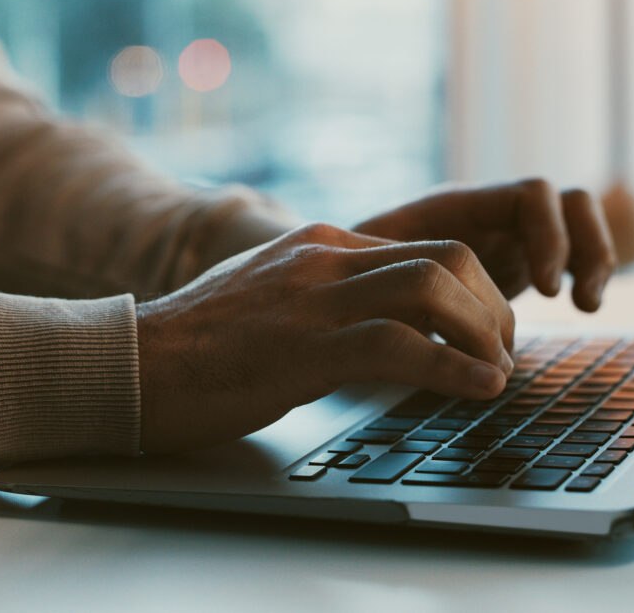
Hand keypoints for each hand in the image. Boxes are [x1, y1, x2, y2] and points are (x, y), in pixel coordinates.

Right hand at [136, 223, 514, 452]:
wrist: (131, 363)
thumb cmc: (200, 345)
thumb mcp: (273, 298)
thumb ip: (326, 295)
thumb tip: (382, 322)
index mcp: (321, 244)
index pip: (427, 247)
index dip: (475, 290)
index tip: (488, 332)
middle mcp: (324, 259)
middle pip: (447, 256)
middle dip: (492, 306)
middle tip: (502, 353)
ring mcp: (313, 299)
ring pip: (433, 289)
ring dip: (484, 334)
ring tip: (498, 373)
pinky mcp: (303, 348)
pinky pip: (401, 345)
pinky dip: (454, 368)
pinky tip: (479, 389)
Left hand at [353, 179, 616, 311]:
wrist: (342, 276)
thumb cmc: (347, 271)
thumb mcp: (367, 270)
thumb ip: (394, 274)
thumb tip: (410, 299)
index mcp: (458, 206)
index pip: (530, 195)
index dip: (548, 236)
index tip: (546, 290)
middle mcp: (489, 212)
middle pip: (566, 201)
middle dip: (584, 246)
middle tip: (572, 301)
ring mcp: (506, 234)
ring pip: (576, 222)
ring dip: (594, 257)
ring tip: (586, 305)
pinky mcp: (515, 261)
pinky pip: (570, 252)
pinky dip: (584, 273)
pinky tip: (580, 307)